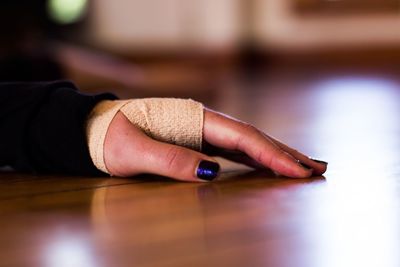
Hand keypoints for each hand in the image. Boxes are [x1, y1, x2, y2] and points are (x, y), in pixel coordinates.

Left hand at [103, 109, 326, 181]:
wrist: (96, 130)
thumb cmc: (110, 139)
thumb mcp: (132, 151)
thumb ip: (169, 159)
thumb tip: (212, 170)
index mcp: (193, 120)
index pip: (242, 137)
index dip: (272, 153)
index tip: (298, 169)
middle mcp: (203, 123)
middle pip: (252, 137)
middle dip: (285, 153)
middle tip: (318, 167)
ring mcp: (202, 132)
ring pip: (246, 143)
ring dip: (275, 154)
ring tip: (304, 165)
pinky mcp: (197, 142)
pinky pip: (233, 150)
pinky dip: (255, 158)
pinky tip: (267, 165)